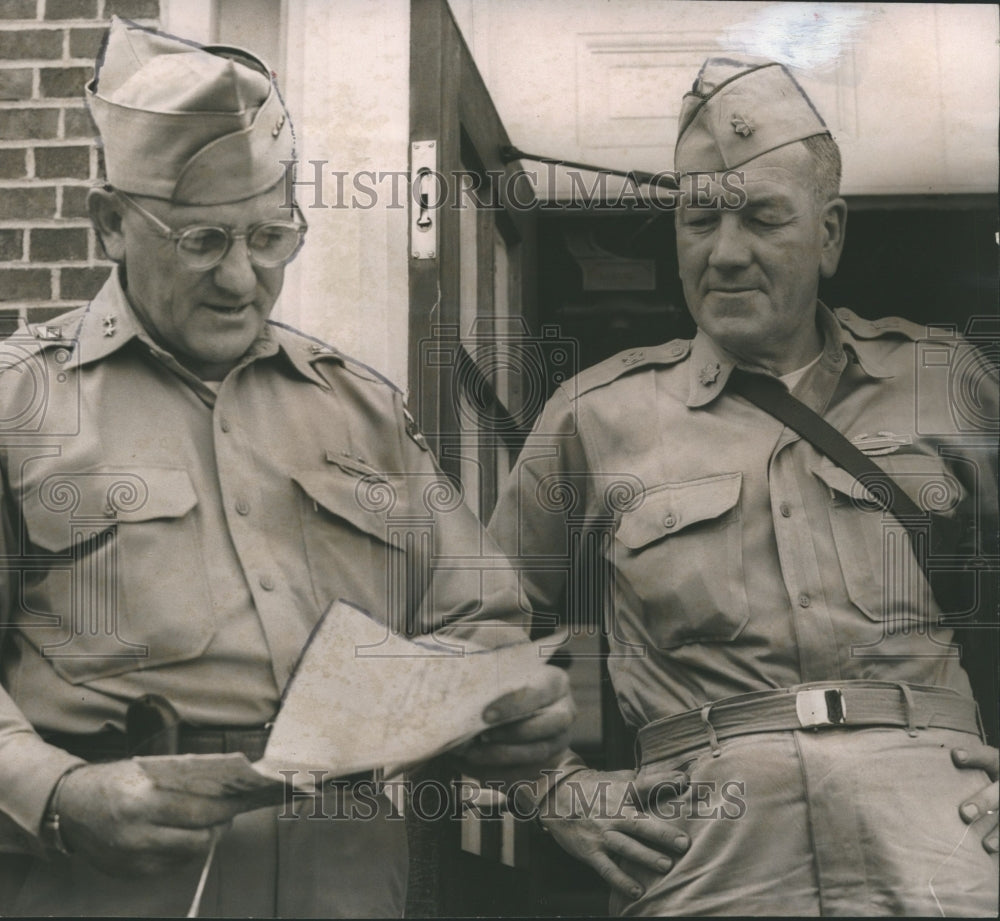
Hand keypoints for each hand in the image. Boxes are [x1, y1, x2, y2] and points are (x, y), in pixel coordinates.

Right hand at [55, 760, 250, 876]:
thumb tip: (221, 785)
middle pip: (199, 838)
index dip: (225, 807)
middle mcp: (137, 836)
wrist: (69, 808)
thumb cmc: (111, 782)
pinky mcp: (131, 873)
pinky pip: (171, 865)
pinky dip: (184, 850)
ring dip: (205, 839)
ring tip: (212, 823)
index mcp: (141, 803)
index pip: (199, 811)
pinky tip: (187, 835)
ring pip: (188, 855)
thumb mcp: (144, 770)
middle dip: (220, 825)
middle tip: (230, 813)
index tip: (240, 799)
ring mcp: (133, 860)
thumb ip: (179, 781)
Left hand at [459, 664, 573, 776]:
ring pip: (538, 753)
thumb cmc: (500, 683)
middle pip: (548, 725)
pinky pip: (527, 773)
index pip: (542, 691)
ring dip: (502, 756)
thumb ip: (487, 675)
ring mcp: (560, 739)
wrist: (506, 704)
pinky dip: (498, 772)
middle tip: (481, 737)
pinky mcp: (547, 762)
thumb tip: (465, 684)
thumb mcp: (497, 671)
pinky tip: (473, 765)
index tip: (485, 715)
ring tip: (471, 753)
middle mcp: (564, 711)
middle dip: (513, 733)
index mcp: (555, 682)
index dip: (515, 704)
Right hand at [539, 768, 689, 900]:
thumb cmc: (595, 788)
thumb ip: (645, 781)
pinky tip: (637, 891)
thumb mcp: (618, 778)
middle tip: (683, 843)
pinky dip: (621, 881)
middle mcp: (613, 812)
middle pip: (639, 823)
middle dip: (661, 834)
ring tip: (666, 866)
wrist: (557, 794)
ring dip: (645, 857)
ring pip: (625, 847)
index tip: (684, 781)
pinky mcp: (590, 851)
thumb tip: (679, 778)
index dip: (665, 781)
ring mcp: (601, 833)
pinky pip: (607, 868)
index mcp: (622, 792)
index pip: (646, 784)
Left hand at [953, 744, 998, 853]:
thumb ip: (954, 765)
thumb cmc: (972, 776)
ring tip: (984, 842)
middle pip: (998, 792)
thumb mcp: (972, 766)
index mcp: (995, 765)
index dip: (975, 756)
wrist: (996, 787)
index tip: (955, 755)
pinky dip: (997, 839)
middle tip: (964, 813)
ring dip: (993, 829)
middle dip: (984, 802)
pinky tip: (987, 847)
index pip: (988, 757)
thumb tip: (914, 761)